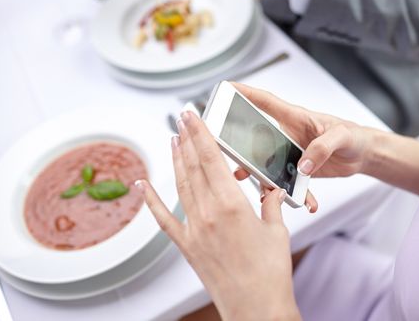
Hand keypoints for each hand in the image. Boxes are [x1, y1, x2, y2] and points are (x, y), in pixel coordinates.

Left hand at [136, 111, 300, 320]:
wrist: (256, 308)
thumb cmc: (270, 273)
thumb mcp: (277, 231)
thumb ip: (270, 203)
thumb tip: (271, 187)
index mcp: (232, 205)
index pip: (212, 159)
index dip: (201, 134)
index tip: (192, 116)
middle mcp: (208, 214)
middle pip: (194, 167)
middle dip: (187, 139)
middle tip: (181, 118)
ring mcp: (194, 230)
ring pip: (180, 186)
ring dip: (176, 160)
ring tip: (173, 140)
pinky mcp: (187, 246)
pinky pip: (163, 219)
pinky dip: (150, 201)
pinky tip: (141, 185)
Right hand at [232, 82, 372, 197]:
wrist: (364, 155)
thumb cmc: (354, 136)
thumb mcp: (342, 137)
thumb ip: (322, 148)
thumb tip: (303, 165)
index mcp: (296, 118)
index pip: (266, 102)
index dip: (246, 93)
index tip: (228, 87)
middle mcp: (289, 134)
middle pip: (258, 140)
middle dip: (243, 152)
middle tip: (236, 165)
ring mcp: (292, 153)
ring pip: (269, 166)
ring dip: (265, 181)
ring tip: (266, 194)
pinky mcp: (298, 170)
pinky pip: (290, 183)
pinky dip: (296, 196)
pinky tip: (306, 204)